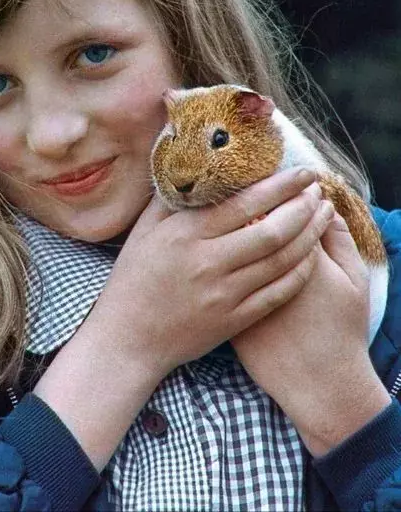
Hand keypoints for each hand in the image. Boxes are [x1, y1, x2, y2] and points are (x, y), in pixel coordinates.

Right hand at [36, 168, 327, 471]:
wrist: (128, 338)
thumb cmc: (133, 279)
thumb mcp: (143, 230)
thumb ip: (170, 198)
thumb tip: (193, 163)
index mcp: (185, 235)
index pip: (243, 203)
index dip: (279, 186)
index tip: (301, 172)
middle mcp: (208, 263)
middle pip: (271, 231)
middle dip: (303, 207)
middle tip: (319, 190)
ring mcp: (224, 295)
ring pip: (281, 261)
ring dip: (310, 235)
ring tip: (324, 215)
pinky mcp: (235, 321)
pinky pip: (278, 293)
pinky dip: (300, 272)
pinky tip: (312, 255)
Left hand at [231, 212, 390, 454]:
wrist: (318, 383)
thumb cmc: (342, 328)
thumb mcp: (353, 281)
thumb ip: (341, 241)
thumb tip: (327, 208)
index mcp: (294, 257)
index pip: (277, 209)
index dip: (279, 192)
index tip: (284, 184)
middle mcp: (259, 271)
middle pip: (244, 221)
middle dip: (249, 201)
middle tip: (254, 188)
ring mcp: (236, 294)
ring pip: (223, 245)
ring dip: (227, 224)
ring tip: (236, 209)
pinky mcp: (223, 311)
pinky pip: (214, 276)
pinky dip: (216, 255)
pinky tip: (222, 243)